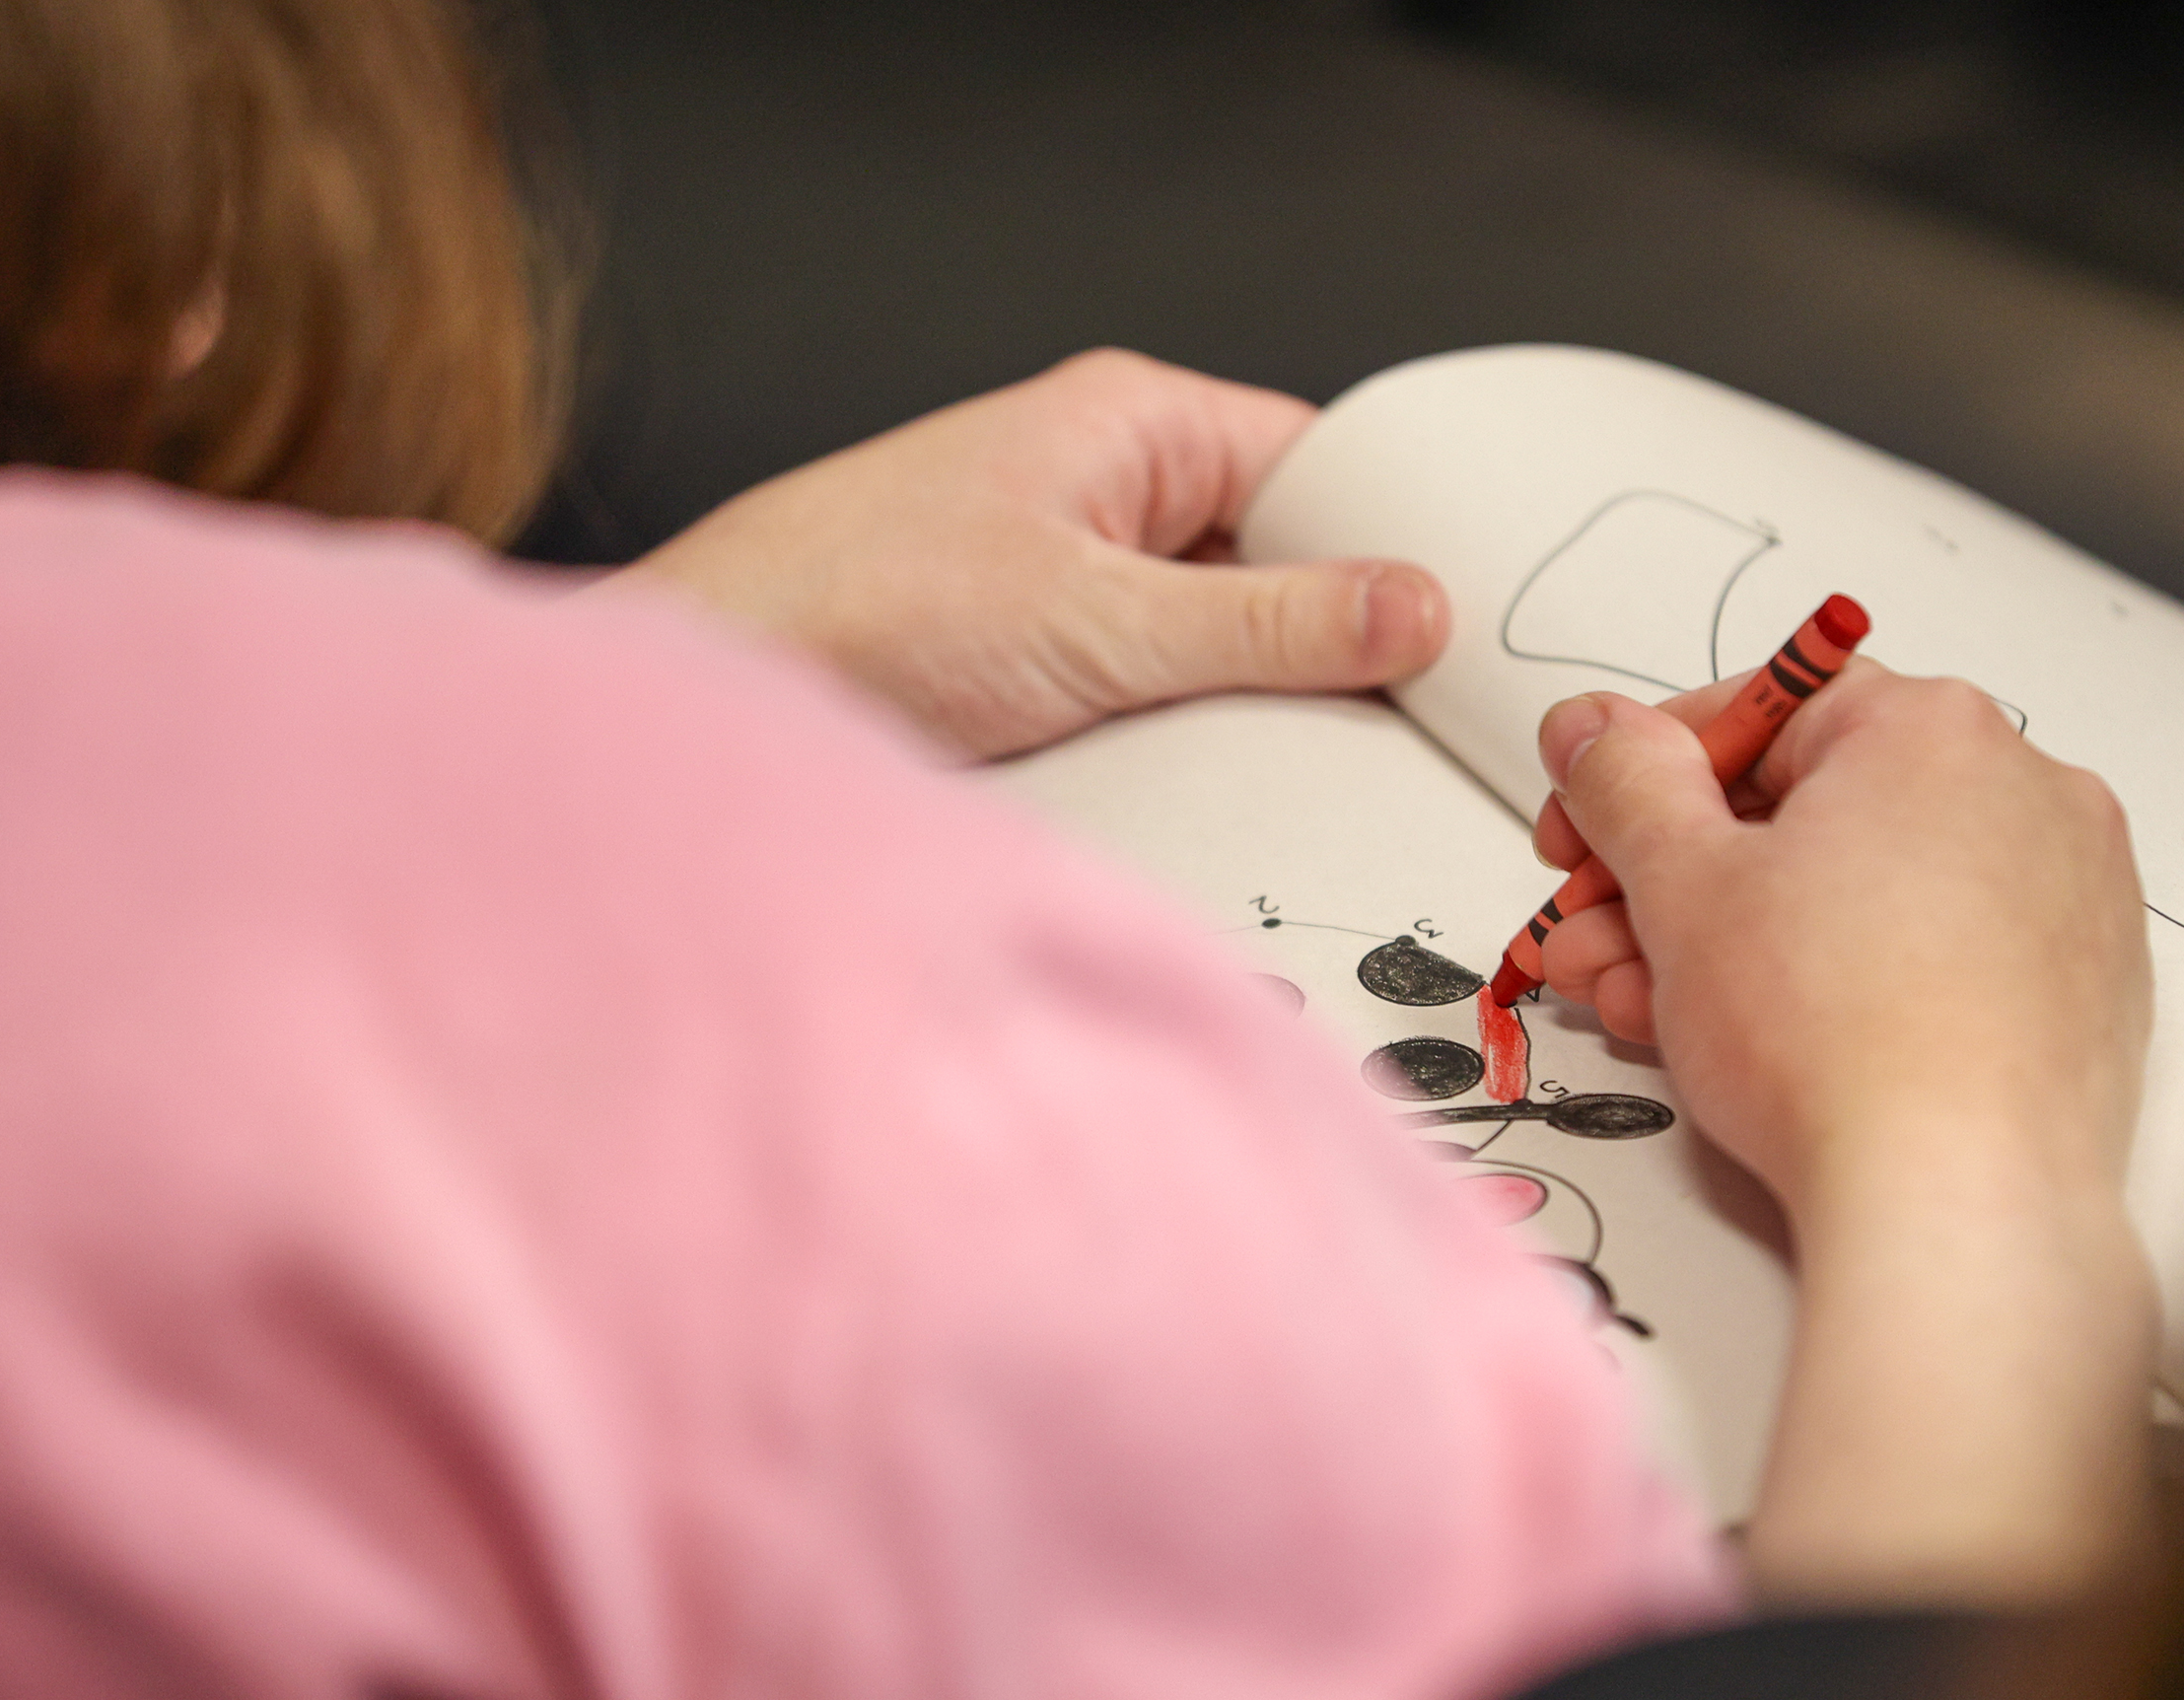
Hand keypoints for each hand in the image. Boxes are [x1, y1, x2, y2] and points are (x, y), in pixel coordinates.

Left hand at [598, 350, 1449, 757]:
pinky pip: (1162, 700)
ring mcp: (1075, 584)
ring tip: (1325, 762)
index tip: (1470, 621)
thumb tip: (1413, 606)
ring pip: (1223, 644)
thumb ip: (1271, 625)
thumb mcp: (1099, 621)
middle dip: (1337, 640)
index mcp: (1133, 425)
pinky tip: (1232, 790)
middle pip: (1281, 562)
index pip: (1318, 463)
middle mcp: (1109, 491)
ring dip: (1263, 705)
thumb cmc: (854, 604)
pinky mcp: (1042, 671)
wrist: (713, 686)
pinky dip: (1198, 742)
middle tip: (1414, 716)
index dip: (1396, 537)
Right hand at [1536, 663, 2159, 1605]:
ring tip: (1652, 1010)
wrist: (1958, 1202)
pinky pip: (1929, 955)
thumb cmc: (1844, 1045)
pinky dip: (1838, 983)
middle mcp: (2022, 788)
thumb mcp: (1683, 884)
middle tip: (1600, 937)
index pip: (1755, 713)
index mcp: (1933, 727)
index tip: (1584, 829)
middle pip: (1806, 811)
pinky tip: (1754, 1041)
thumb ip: (1624, 781)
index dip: (1640, 779)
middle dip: (1676, 882)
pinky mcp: (2078, 987)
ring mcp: (2065, 891)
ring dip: (1737, 943)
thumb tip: (1599, 730)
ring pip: (1860, 892)